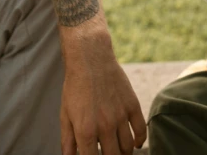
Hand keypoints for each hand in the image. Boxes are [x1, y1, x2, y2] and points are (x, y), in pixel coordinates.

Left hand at [60, 39, 146, 154]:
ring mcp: (120, 116)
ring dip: (124, 153)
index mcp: (86, 131)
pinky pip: (141, 130)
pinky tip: (135, 144)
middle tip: (107, 154)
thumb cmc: (75, 88)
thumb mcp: (65, 115)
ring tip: (119, 152)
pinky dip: (140, 141)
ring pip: (128, 147)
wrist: (91, 60)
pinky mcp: (132, 105)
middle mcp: (105, 126)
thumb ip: (67, 141)